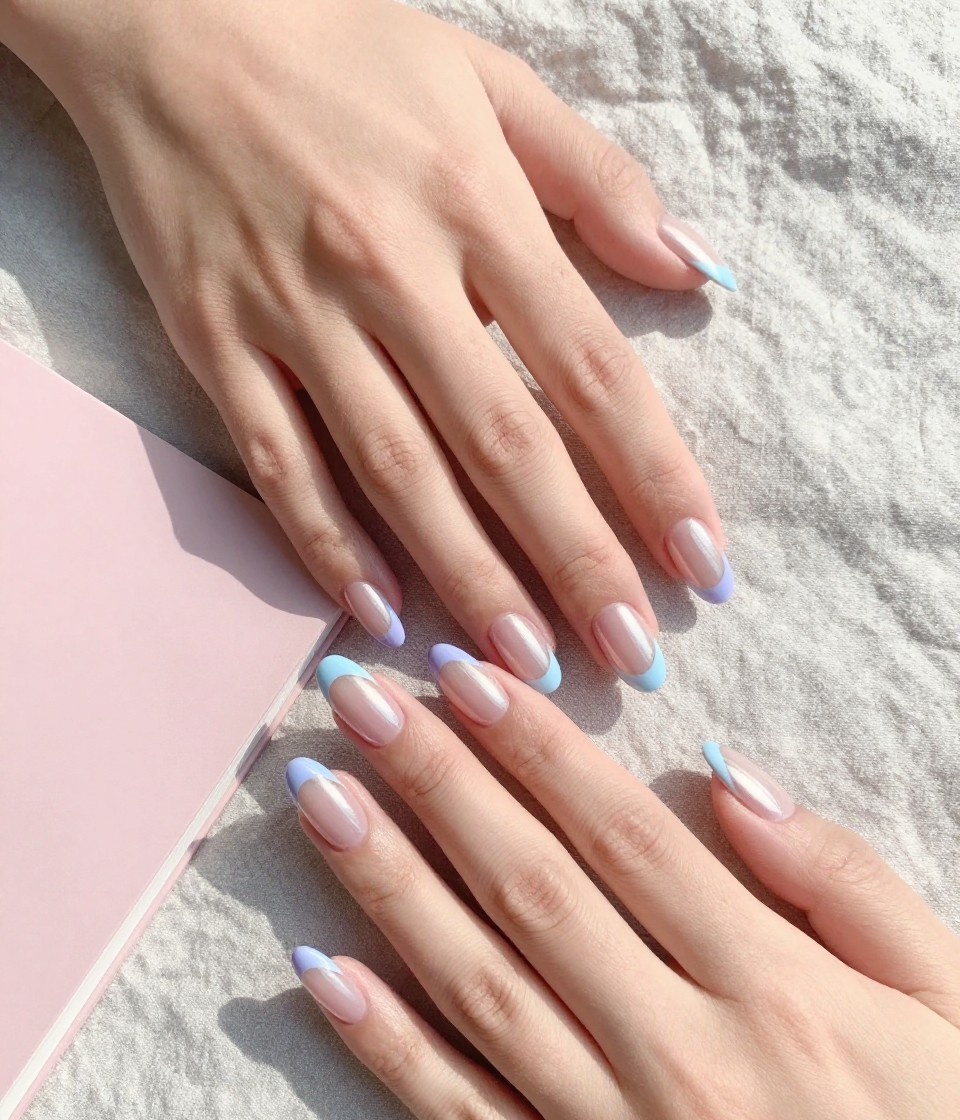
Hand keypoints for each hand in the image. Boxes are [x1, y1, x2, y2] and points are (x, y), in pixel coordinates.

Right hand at [3, 0, 735, 687]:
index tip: (701, 565)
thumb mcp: (488, 81)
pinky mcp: (217, 346)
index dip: (655, 476)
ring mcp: (297, 316)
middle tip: (627, 653)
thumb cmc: (345, 49)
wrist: (165, 17)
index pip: (589, 368)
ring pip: (395, 472)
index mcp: (476, 203)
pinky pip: (279, 466)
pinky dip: (329, 547)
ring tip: (522, 665)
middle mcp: (392, 270)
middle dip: (574, 558)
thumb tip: (690, 270)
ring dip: (466, 577)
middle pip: (502, 443)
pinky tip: (382, 617)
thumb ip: (598, 177)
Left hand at [283, 649, 959, 1119]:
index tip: (461, 676)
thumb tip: (732, 781)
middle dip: (435, 780)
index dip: (534, 746)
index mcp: (774, 988)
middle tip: (356, 700)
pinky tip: (317, 973)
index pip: (623, 835)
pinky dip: (385, 1047)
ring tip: (317, 797)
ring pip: (477, 987)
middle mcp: (679, 1056)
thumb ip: (847, 885)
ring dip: (387, 883)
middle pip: (531, 888)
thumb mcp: (952, 1006)